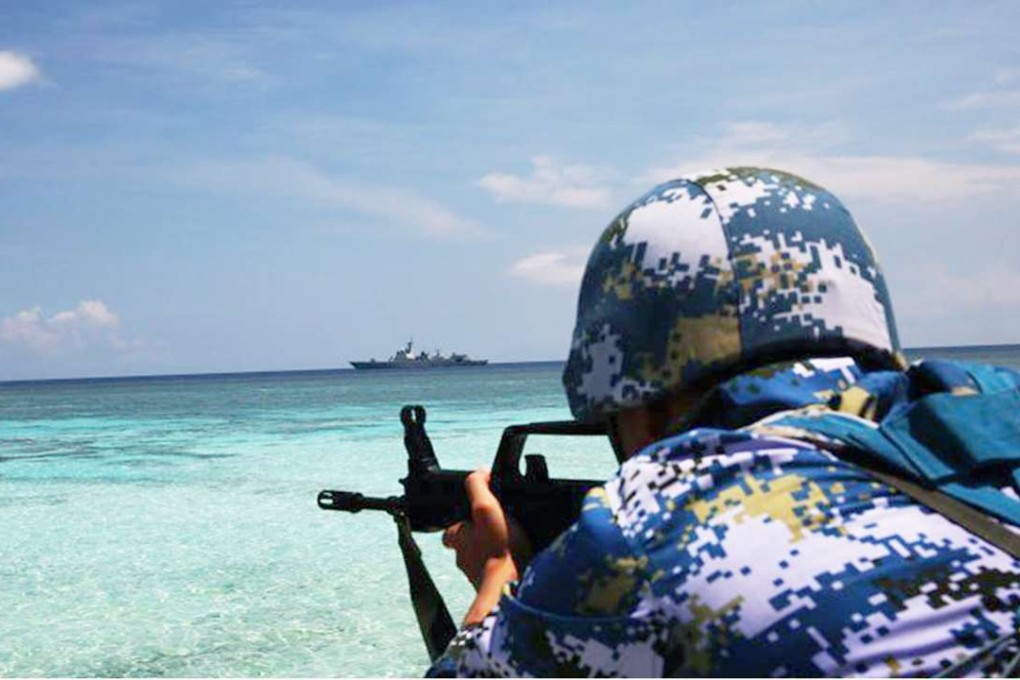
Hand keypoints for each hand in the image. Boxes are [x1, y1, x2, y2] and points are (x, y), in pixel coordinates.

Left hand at [442, 469, 531, 623]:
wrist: (512, 588)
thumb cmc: (499, 548)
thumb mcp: (486, 507)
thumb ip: (479, 487)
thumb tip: (480, 472)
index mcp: (458, 539)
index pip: (451, 531)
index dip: (460, 523)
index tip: (473, 517)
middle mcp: (464, 560)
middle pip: (466, 547)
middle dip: (479, 540)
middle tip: (497, 531)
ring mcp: (478, 577)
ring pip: (481, 563)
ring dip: (493, 556)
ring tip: (512, 547)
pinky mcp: (495, 589)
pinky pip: (497, 577)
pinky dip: (505, 570)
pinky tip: (519, 564)